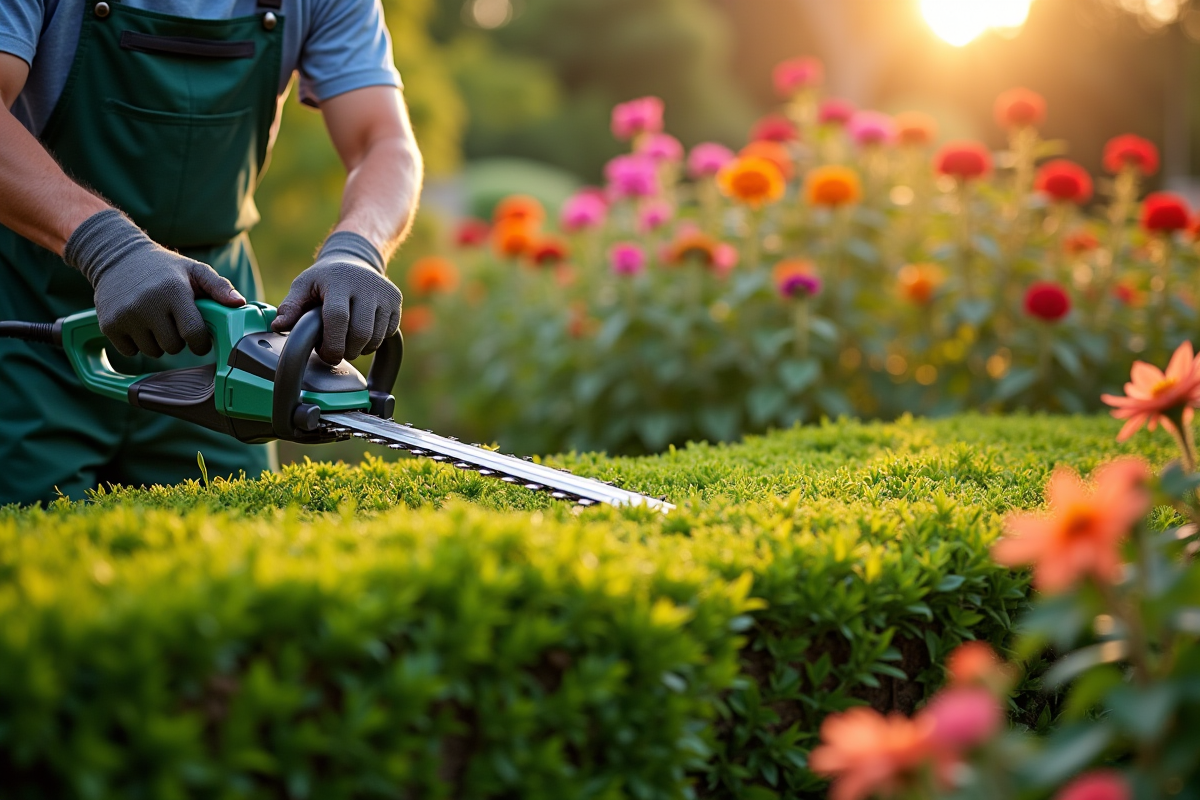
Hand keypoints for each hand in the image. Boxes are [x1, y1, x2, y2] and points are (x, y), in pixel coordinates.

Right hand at [63, 210, 244, 357]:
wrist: (116, 255)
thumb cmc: (163, 267)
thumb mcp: (193, 270)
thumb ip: (218, 286)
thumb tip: (240, 303)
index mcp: (173, 291)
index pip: (194, 334)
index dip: (201, 341)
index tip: (199, 337)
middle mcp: (147, 304)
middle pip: (173, 347)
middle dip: (178, 340)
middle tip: (174, 322)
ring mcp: (125, 315)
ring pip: (152, 352)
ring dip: (158, 343)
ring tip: (156, 321)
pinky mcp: (108, 325)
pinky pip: (130, 352)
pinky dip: (136, 344)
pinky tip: (138, 324)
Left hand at [271, 231, 401, 363]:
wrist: (355, 260)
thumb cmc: (325, 278)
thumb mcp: (303, 285)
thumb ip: (291, 306)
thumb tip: (278, 326)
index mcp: (340, 280)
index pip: (338, 317)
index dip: (331, 342)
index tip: (325, 353)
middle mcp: (366, 284)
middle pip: (360, 332)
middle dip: (346, 350)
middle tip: (335, 351)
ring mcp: (385, 292)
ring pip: (375, 337)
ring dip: (360, 348)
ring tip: (347, 342)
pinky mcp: (396, 300)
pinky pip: (388, 334)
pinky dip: (374, 341)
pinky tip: (362, 334)